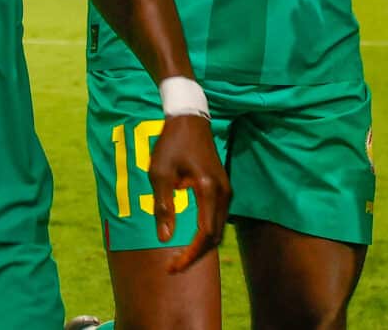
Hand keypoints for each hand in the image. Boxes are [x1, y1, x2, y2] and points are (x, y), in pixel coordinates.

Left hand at [146, 113, 228, 270]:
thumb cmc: (171, 144)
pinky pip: (218, 219)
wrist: (189, 120)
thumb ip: (163, 206)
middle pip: (215, 236)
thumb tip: (165, 239)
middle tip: (173, 267)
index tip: (173, 267)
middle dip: (195, 255)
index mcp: (209, 189)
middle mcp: (224, 193)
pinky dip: (206, 234)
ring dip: (201, 246)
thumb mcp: (160, 174)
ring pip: (218, 230)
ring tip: (180, 257)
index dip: (190, 254)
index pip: (205, 234)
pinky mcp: (224, 189)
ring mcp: (227, 191)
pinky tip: (190, 238)